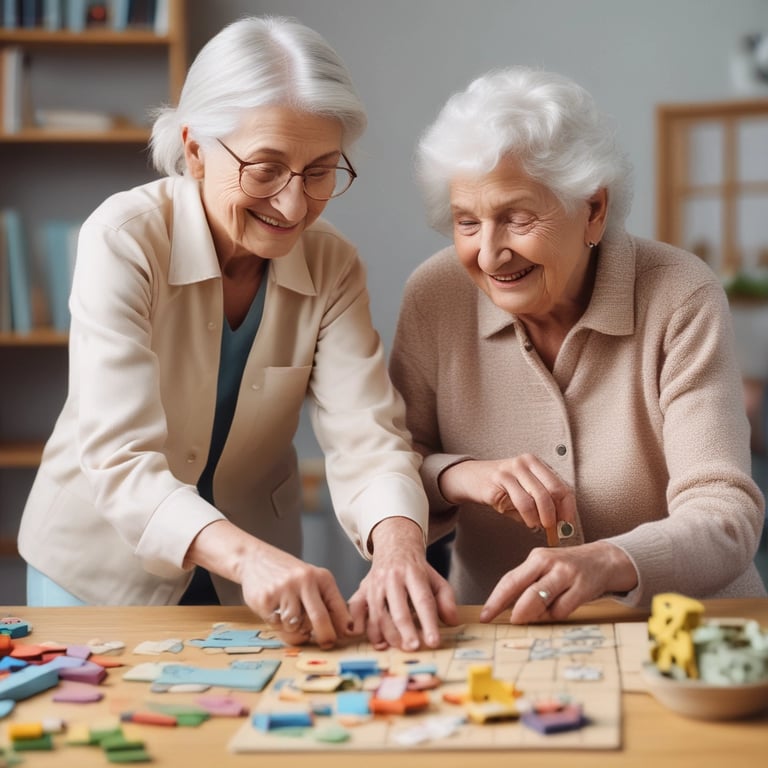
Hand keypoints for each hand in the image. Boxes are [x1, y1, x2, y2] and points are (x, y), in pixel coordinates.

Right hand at [239, 543, 352, 648]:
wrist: (255, 559)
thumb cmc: (288, 576)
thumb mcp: (312, 580)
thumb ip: (325, 602)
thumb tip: (342, 630)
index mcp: (321, 577)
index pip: (338, 607)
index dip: (342, 627)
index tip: (342, 638)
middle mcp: (304, 581)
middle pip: (320, 619)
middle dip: (325, 637)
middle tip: (325, 644)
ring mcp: (284, 590)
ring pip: (296, 627)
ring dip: (295, 631)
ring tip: (292, 619)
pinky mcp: (266, 600)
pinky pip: (277, 626)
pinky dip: (279, 626)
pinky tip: (276, 613)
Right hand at [347, 517, 457, 650]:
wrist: (394, 546)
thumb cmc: (416, 569)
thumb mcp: (436, 579)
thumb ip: (446, 599)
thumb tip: (452, 621)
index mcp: (413, 573)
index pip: (422, 600)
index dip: (428, 622)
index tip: (433, 641)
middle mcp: (391, 578)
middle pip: (398, 609)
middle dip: (405, 632)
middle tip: (414, 647)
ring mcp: (374, 584)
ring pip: (378, 614)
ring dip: (387, 635)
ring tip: (399, 646)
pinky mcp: (362, 590)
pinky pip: (356, 609)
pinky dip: (359, 624)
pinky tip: (368, 637)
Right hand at [439, 455, 575, 530]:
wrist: (470, 477)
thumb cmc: (502, 486)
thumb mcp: (524, 489)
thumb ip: (542, 502)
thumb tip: (560, 525)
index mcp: (536, 463)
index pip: (561, 485)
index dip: (568, 507)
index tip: (567, 525)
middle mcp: (525, 462)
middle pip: (553, 491)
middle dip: (556, 514)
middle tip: (554, 529)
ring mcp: (511, 470)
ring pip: (537, 498)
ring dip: (541, 518)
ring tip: (538, 526)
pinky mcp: (498, 481)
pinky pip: (521, 502)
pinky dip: (528, 517)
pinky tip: (527, 522)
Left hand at [479, 541, 637, 623]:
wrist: (606, 559)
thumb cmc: (569, 567)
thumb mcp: (546, 568)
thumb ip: (529, 584)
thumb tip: (508, 610)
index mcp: (536, 558)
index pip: (510, 580)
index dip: (495, 600)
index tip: (485, 617)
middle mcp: (550, 563)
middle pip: (525, 591)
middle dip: (515, 612)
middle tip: (511, 623)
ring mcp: (567, 574)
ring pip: (543, 601)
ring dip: (536, 615)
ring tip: (537, 616)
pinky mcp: (584, 586)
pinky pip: (563, 609)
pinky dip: (556, 615)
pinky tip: (559, 610)